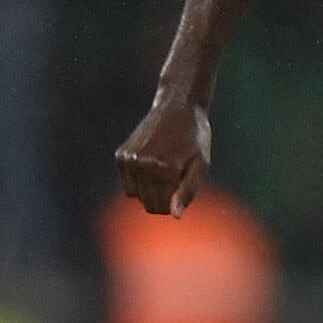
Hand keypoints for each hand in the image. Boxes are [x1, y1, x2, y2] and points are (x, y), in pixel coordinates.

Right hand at [115, 92, 211, 216]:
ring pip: (134, 196)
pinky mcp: (121, 156)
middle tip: (175, 177)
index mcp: (166, 169)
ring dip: (149, 189)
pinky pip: (127, 183)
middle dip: (163, 198)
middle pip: (148, 204)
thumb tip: (174, 215)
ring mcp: (130, 160)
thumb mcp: (201, 164)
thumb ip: (188, 191)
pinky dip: (138, 180)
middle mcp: (144, 165)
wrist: (178, 107)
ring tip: (164, 169)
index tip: (182, 187)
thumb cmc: (195, 138)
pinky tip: (151, 163)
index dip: (175, 203)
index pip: (164, 208)